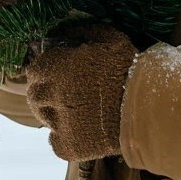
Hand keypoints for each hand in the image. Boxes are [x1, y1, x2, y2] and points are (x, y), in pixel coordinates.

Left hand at [26, 21, 137, 161]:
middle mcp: (54, 95)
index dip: (44, 71)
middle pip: (34, 95)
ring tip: (75, 110)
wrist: (146, 107)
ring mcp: (59, 123)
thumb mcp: (109, 37)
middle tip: (63, 92)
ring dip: (54, 112)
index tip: (55, 72)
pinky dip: (62, 136)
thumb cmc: (129, 67)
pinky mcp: (68, 147)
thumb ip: (82, 32)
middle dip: (44, 92)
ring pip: (44, 117)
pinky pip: (54, 141)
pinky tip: (79, 129)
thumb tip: (63, 33)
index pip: (35, 70)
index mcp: (59, 68)